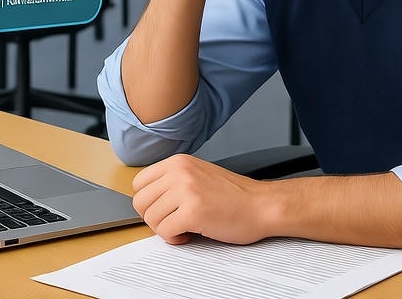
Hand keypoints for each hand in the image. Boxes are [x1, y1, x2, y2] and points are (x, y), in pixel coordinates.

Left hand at [131, 153, 272, 244]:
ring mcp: (185, 191)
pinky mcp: (192, 212)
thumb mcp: (198, 175)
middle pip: (141, 202)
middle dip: (154, 218)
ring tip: (184, 228)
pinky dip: (174, 239)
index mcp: (178, 162)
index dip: (148, 202)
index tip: (163, 210)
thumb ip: (174, 181)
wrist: (263, 205)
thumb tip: (149, 200)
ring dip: (165, 230)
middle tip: (172, 222)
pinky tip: (189, 235)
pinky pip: (165, 232)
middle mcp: (179, 172)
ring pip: (151, 218)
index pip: (139, 183)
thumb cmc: (235, 196)